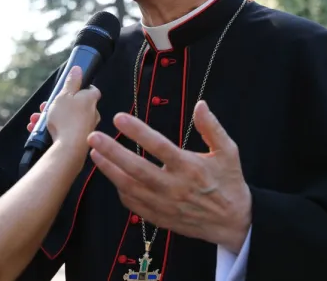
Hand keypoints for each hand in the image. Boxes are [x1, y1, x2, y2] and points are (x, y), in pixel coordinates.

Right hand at [45, 66, 100, 155]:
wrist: (69, 148)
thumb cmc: (67, 119)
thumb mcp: (64, 95)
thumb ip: (71, 82)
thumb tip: (78, 69)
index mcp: (91, 100)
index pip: (91, 89)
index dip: (80, 87)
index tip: (70, 88)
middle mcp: (92, 113)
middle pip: (75, 104)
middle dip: (57, 104)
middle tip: (45, 106)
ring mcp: (86, 127)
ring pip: (67, 118)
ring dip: (50, 116)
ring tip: (36, 119)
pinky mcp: (78, 139)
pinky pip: (64, 130)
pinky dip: (51, 128)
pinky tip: (37, 130)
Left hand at [87, 100, 251, 252]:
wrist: (233, 222)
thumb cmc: (229, 182)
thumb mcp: (228, 152)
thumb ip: (212, 128)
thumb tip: (200, 104)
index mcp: (190, 167)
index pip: (159, 146)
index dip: (138, 131)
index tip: (119, 118)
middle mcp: (174, 187)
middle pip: (137, 169)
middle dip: (112, 152)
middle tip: (93, 137)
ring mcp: (165, 205)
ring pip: (130, 188)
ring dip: (109, 170)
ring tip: (94, 154)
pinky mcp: (160, 218)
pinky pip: (134, 205)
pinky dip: (120, 191)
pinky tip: (112, 177)